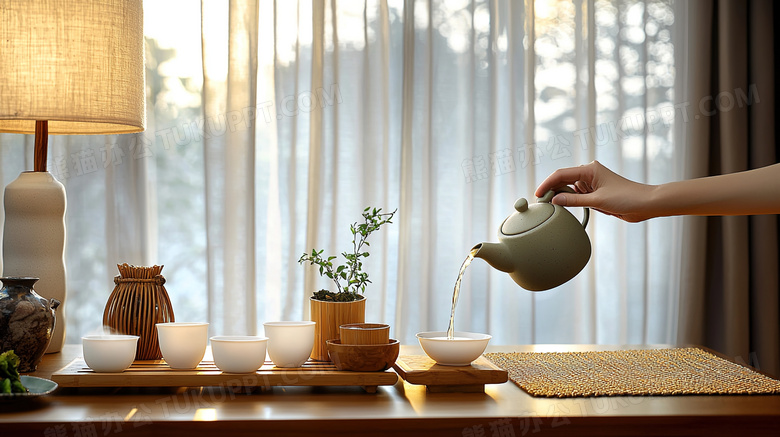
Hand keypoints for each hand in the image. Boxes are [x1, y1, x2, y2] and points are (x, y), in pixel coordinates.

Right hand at [534, 161, 658, 221]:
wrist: (646, 204)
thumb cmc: (627, 198)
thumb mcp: (598, 201)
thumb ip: (574, 200)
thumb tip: (555, 199)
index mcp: (590, 170)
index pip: (561, 174)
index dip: (547, 184)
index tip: (538, 195)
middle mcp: (590, 174)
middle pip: (564, 180)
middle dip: (553, 190)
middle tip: (542, 203)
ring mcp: (593, 184)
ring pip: (570, 189)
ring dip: (563, 197)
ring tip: (552, 206)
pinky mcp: (596, 194)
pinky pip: (579, 197)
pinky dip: (572, 201)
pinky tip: (567, 207)